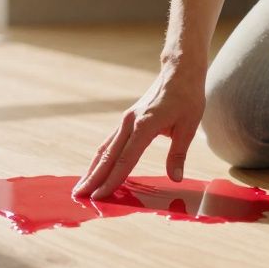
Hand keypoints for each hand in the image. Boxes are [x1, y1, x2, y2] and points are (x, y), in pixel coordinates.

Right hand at [72, 61, 205, 199]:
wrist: (179, 71)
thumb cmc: (187, 97)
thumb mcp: (189, 126)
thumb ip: (178, 154)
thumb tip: (175, 178)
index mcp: (145, 125)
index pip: (125, 159)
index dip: (112, 180)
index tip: (99, 196)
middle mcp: (130, 123)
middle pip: (108, 156)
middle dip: (93, 178)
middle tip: (79, 195)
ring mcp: (126, 120)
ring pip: (105, 148)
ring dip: (93, 168)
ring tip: (81, 186)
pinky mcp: (127, 120)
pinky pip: (110, 142)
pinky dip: (101, 158)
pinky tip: (96, 169)